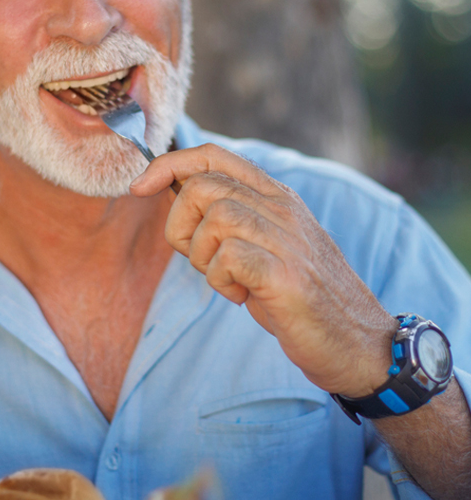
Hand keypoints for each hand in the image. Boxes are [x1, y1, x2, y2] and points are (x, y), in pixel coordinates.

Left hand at [130, 144, 396, 396]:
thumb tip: (171, 190)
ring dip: (203, 257)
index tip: (140, 187)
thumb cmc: (299, 297)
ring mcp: (289, 240)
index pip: (213, 155)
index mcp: (276, 197)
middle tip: (201, 261)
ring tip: (227, 281)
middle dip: (181, 226)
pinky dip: (221, 281)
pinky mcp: (288, 276)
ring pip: (215, 218)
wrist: (358, 344)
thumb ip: (227, 216)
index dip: (169, 164)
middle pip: (202, 186)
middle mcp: (283, 209)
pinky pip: (229, 257)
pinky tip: (242, 297)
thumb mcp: (263, 245)